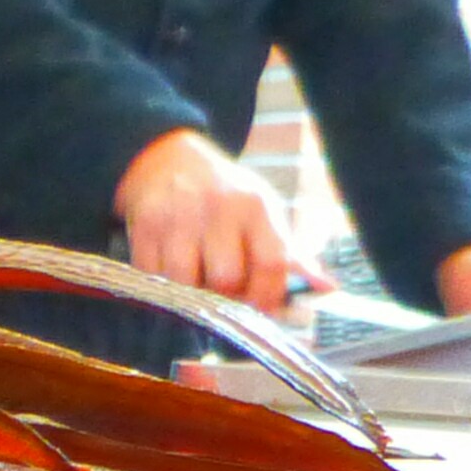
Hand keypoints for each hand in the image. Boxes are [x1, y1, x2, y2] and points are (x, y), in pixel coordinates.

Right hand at [114, 129, 294, 310]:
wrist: (166, 161)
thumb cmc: (224, 196)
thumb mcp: (262, 213)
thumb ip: (290, 254)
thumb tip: (327, 287)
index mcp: (256, 205)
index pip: (272, 262)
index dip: (268, 296)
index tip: (261, 309)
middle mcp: (218, 207)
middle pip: (227, 279)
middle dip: (227, 298)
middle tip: (225, 296)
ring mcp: (177, 217)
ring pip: (186, 284)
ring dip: (191, 296)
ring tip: (197, 284)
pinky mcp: (144, 227)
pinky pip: (153, 278)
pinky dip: (163, 287)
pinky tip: (171, 274)